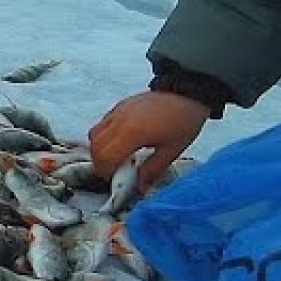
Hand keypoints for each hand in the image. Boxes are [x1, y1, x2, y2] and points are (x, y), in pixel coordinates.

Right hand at [88, 91, 209, 188]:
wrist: (186, 92)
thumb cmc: (182, 121)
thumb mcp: (172, 151)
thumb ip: (153, 170)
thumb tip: (140, 187)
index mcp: (132, 133)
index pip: (105, 156)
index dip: (105, 171)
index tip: (114, 178)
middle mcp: (119, 121)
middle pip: (95, 146)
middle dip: (99, 162)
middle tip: (113, 170)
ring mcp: (117, 111)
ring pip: (94, 133)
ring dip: (99, 149)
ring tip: (115, 157)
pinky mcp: (119, 106)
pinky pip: (102, 123)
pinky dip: (104, 136)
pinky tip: (120, 141)